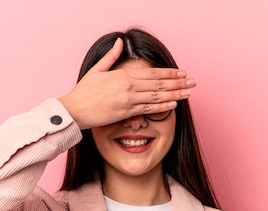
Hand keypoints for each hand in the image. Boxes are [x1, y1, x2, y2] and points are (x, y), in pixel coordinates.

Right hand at [59, 38, 195, 129]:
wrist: (74, 110)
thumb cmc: (83, 92)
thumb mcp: (97, 70)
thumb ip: (111, 57)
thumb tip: (119, 42)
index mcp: (122, 74)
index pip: (152, 73)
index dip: (169, 73)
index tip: (182, 73)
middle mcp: (128, 85)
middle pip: (158, 83)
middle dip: (178, 82)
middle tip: (193, 82)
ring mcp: (128, 99)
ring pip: (157, 95)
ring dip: (175, 93)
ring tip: (189, 93)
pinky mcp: (125, 112)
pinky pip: (148, 108)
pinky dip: (162, 106)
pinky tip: (174, 104)